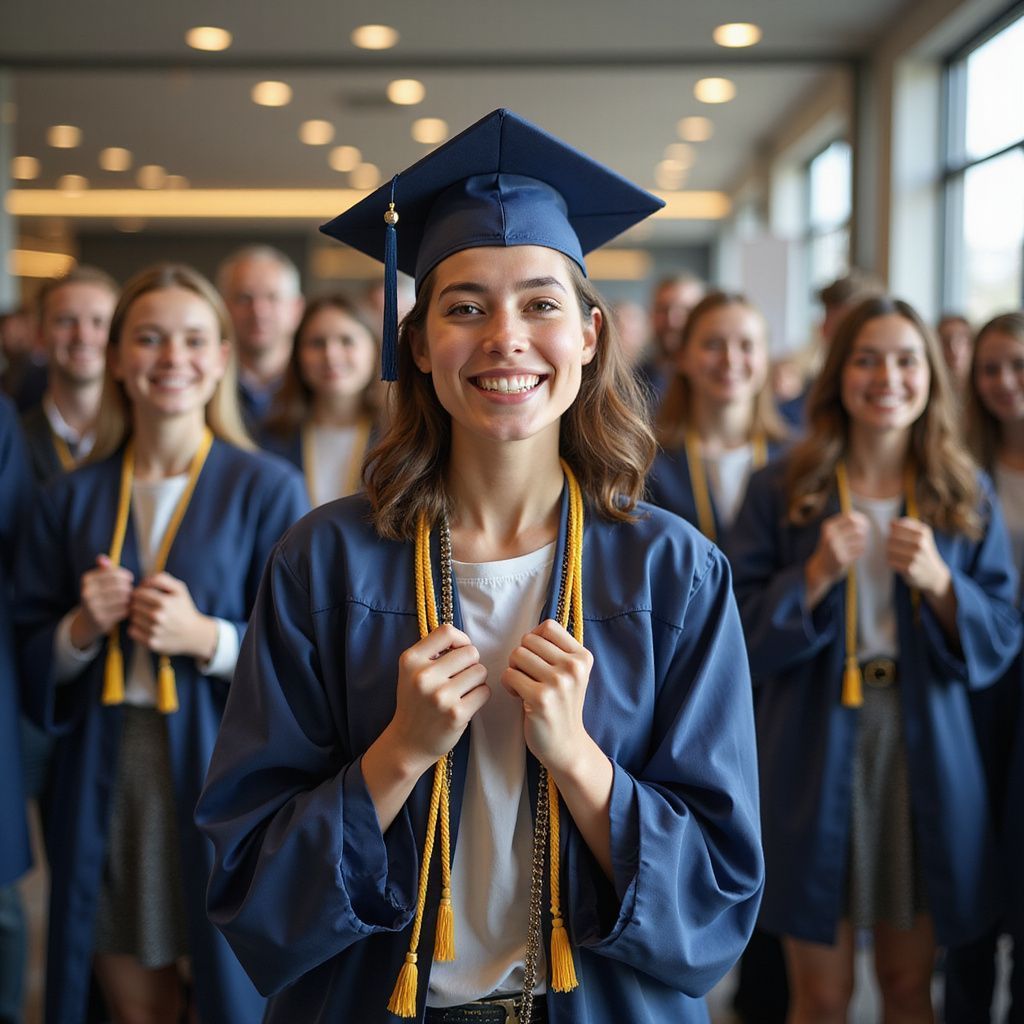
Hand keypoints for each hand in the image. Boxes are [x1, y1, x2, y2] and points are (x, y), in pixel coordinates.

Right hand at [72, 555, 133, 648]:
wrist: (87, 622)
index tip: (129, 579)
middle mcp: (87, 593)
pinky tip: (125, 609)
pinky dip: (127, 609)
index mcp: (87, 580)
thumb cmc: (98, 596)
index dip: (126, 576)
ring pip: (123, 598)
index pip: (114, 573)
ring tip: (127, 599)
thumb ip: (103, 569)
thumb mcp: (98, 581)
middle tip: (129, 591)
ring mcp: (92, 607)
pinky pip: (123, 611)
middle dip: (128, 588)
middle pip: (121, 586)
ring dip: (129, 599)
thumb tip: (101, 557)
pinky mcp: (100, 620)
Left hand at [129, 572, 216, 659]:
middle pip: (133, 605)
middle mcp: (158, 617)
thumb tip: (143, 582)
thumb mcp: (179, 589)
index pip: (137, 593)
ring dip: (137, 616)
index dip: (140, 593)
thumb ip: (162, 579)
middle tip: (147, 607)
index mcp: (164, 602)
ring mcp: (154, 631)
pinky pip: (132, 631)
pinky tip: (147, 627)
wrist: (194, 634)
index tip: (146, 596)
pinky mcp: (151, 643)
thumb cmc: (184, 608)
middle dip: (138, 604)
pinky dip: (137, 628)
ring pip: (132, 618)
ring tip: (148, 617)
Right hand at [386, 624, 490, 774]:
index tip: (459, 652)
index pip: (447, 632)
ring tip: (462, 691)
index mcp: (411, 660)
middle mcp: (423, 676)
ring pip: (480, 671)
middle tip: (461, 677)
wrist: (408, 742)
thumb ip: (433, 652)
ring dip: (476, 680)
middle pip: (470, 652)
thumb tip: (465, 641)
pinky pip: (484, 692)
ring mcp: (440, 696)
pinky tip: (466, 703)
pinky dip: (480, 696)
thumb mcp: (411, 671)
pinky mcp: (456, 714)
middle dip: (471, 663)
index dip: (461, 639)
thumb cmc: (415, 702)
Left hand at [502, 619, 594, 774]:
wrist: (566, 744)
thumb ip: (557, 651)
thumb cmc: (562, 705)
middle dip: (522, 656)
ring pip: (517, 655)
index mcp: (582, 657)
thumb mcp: (571, 674)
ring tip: (524, 685)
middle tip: (528, 675)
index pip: (548, 627)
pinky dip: (508, 684)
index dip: (535, 639)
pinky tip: (519, 696)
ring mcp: (558, 683)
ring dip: (514, 670)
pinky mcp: (540, 699)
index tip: (536, 657)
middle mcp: (573, 668)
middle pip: (528, 640)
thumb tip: (532, 633)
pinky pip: (509, 675)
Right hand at [805, 511, 868, 607]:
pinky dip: (860, 551)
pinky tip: (854, 553)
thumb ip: (845, 524)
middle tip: (864, 534)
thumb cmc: (831, 548)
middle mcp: (831, 536)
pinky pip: (860, 550)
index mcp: (828, 527)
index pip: (850, 517)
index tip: (864, 524)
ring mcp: (836, 548)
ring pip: (860, 540)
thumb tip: (865, 519)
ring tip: (857, 545)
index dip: (860, 519)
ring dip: (862, 542)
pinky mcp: (842, 559)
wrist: (821, 568)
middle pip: (857, 528)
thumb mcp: (832, 533)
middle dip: (864, 530)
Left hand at [887, 517, 951, 597]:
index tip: (896, 534)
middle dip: (890, 541)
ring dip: (889, 552)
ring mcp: (915, 556)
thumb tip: (892, 522)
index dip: (892, 530)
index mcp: (923, 532)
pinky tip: (898, 562)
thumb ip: (908, 526)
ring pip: (889, 548)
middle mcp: (920, 543)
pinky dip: (891, 561)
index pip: (896, 525)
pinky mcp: (909, 568)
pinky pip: (890, 560)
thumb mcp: (922, 536)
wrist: (934, 575)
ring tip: (897, 555)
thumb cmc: (924, 553)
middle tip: (896, 547)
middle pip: (891, 537)